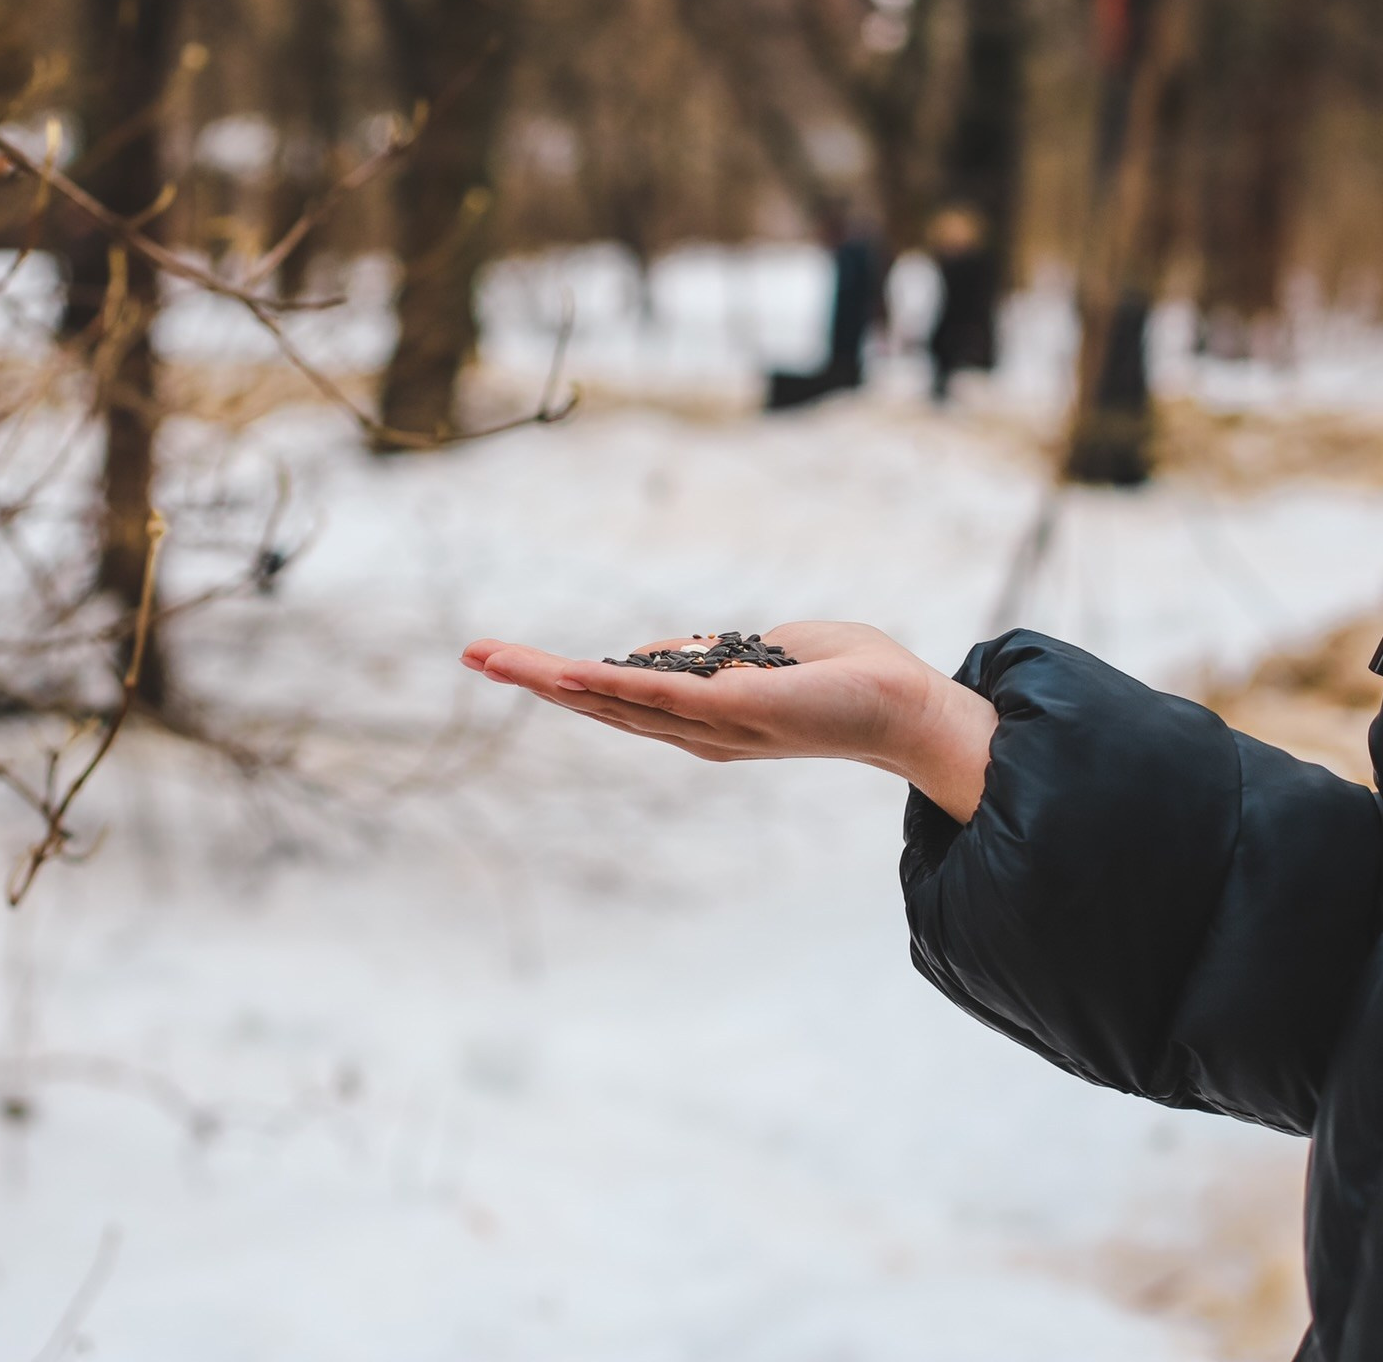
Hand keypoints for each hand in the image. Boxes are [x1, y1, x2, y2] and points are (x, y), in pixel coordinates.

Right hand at [461, 622, 996, 821]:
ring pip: (613, 700)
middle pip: (597, 703)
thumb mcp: (766, 651)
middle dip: (532, 678)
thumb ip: (711, 651)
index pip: (616, 697)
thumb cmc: (848, 679)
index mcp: (700, 719)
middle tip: (473, 655)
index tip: (507, 658)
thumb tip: (659, 649)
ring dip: (550, 679)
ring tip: (494, 659)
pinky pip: (658, 696)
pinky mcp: (732, 712)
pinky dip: (609, 684)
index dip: (560, 679)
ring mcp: (710, 726)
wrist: (909, 709)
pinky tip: (567, 673)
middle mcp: (695, 733)